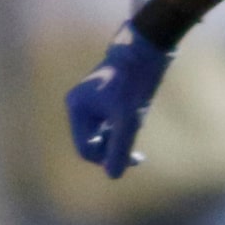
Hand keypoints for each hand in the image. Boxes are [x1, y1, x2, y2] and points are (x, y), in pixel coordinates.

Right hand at [64, 14, 172, 179]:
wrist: (146, 48)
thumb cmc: (135, 81)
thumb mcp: (129, 118)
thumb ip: (119, 147)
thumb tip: (112, 175)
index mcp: (77, 109)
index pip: (85, 149)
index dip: (106, 160)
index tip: (132, 159)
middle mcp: (80, 106)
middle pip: (93, 144)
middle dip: (113, 150)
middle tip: (138, 156)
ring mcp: (92, 103)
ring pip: (103, 135)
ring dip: (119, 141)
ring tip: (138, 136)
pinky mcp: (105, 99)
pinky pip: (110, 124)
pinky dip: (123, 130)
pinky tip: (138, 124)